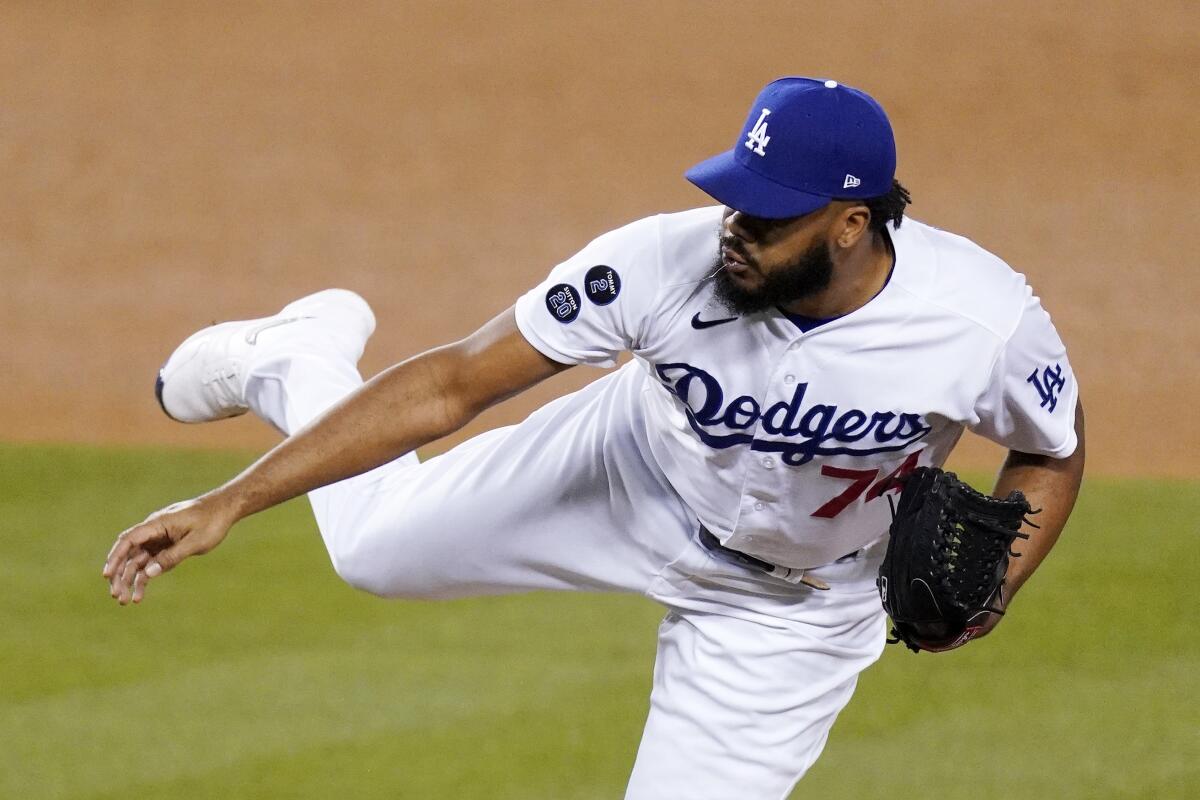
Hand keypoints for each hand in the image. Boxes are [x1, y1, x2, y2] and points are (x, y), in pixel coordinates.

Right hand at [102, 494, 236, 604]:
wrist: (224, 510)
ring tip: (125, 601)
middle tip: (116, 595)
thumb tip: (147, 573)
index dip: (115, 557)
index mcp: (158, 523)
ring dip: (130, 580)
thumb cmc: (211, 522)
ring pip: (137, 561)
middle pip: (129, 553)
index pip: (129, 540)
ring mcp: (159, 539)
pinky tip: (139, 595)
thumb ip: (172, 557)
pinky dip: (144, 577)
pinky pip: (150, 563)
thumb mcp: (195, 542)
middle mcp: (154, 531)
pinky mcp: (166, 546)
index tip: (107, 574)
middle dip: (120, 574)